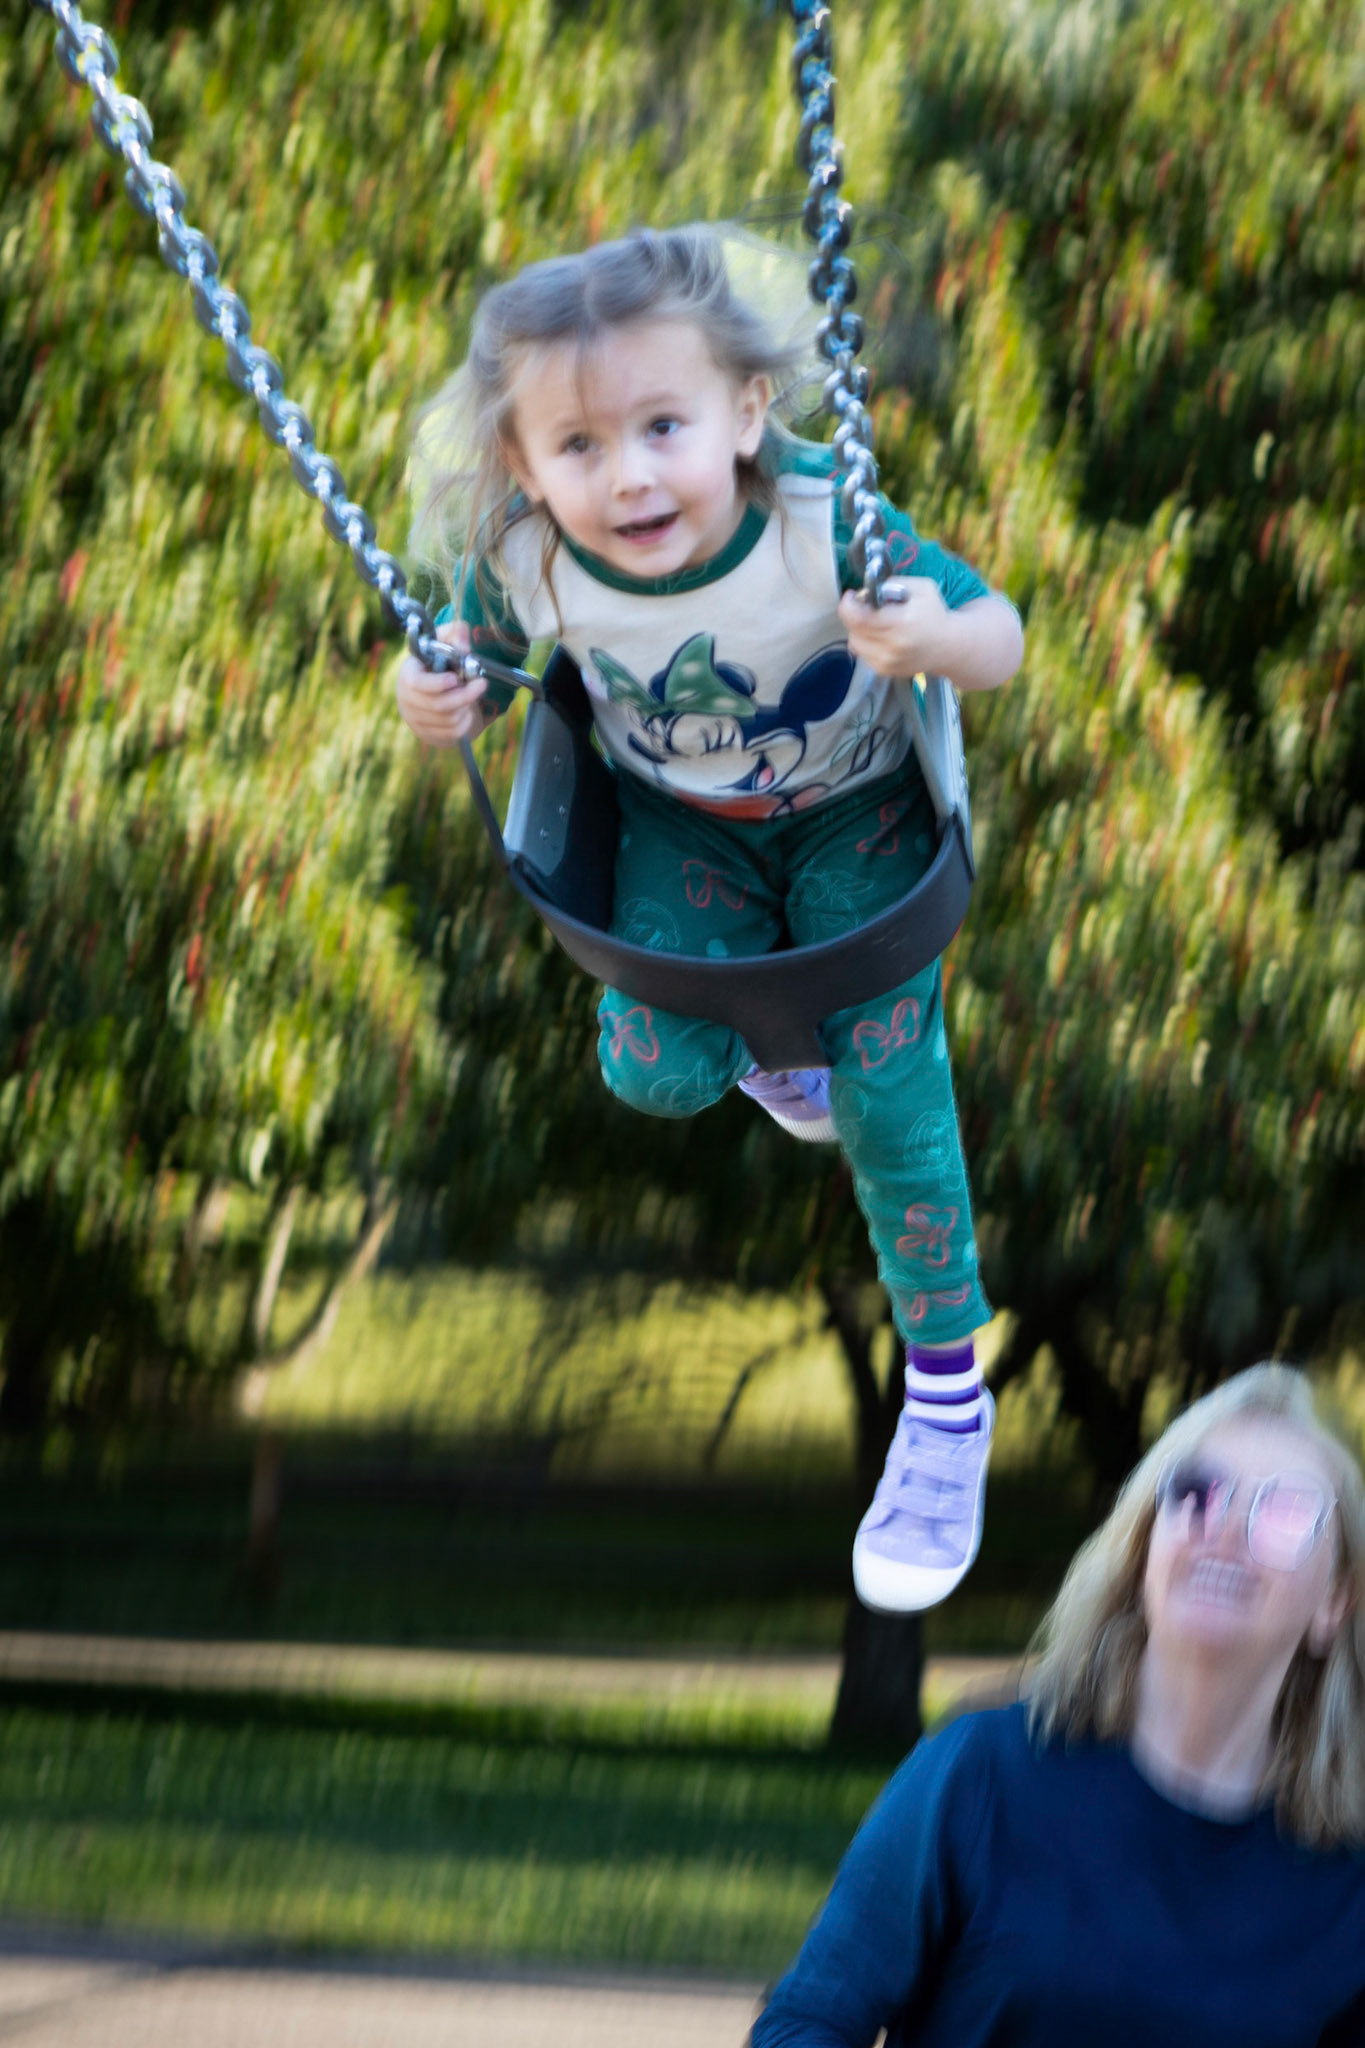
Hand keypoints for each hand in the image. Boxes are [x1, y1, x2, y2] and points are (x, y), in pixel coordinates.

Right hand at [394, 619, 490, 746]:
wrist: (430, 690)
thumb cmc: (437, 662)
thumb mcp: (444, 642)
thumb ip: (454, 634)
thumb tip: (464, 642)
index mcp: (408, 674)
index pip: (416, 684)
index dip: (438, 683)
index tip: (455, 679)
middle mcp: (407, 699)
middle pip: (439, 705)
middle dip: (465, 695)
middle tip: (482, 684)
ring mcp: (415, 719)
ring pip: (449, 720)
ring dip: (465, 707)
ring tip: (468, 695)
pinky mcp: (427, 734)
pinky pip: (453, 733)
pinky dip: (465, 722)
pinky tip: (465, 710)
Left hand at [838, 577, 953, 679]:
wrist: (947, 646)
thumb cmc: (934, 614)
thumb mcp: (921, 588)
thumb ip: (894, 583)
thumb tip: (870, 590)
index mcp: (902, 623)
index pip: (859, 618)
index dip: (848, 605)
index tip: (851, 595)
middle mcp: (893, 646)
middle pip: (854, 630)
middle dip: (854, 614)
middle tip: (866, 606)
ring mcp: (887, 662)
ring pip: (854, 643)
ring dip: (859, 629)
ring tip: (875, 622)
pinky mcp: (885, 671)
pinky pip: (862, 653)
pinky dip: (866, 642)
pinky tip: (881, 636)